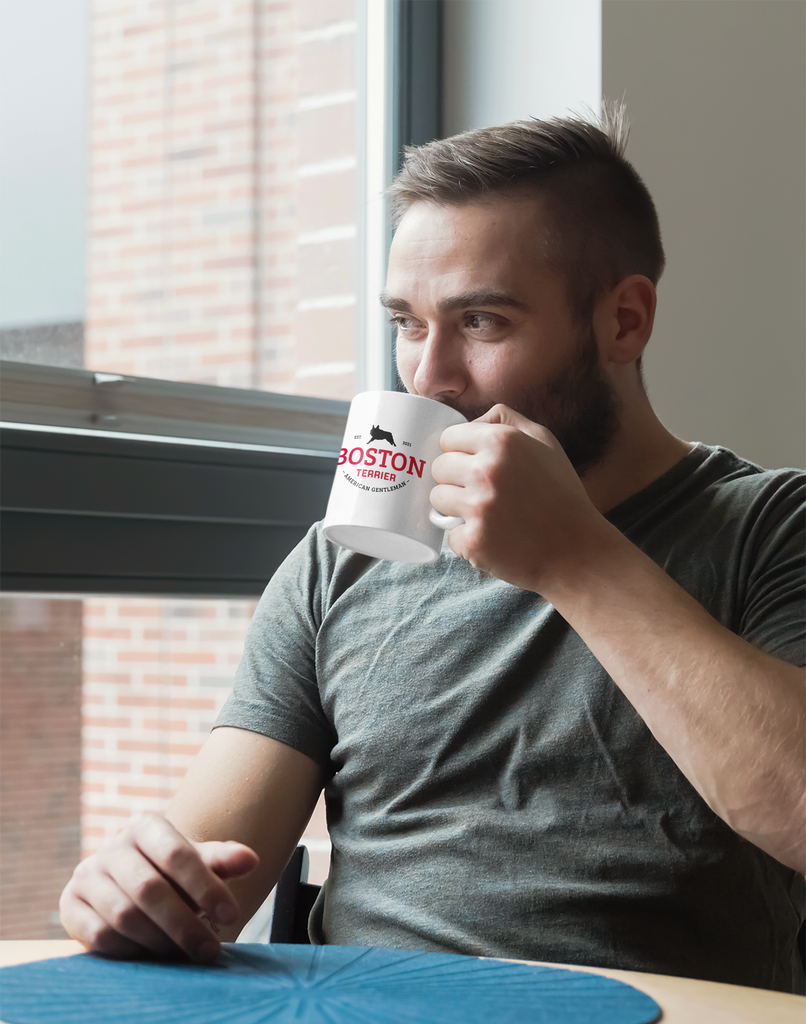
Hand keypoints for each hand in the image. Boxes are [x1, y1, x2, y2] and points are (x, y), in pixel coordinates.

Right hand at [59, 812, 257, 961]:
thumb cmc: (173, 872)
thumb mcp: (200, 861)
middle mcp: (113, 846)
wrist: (132, 882)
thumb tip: (251, 860)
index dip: (205, 886)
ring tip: (185, 955)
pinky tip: (152, 955)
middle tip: (210, 949)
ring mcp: (87, 874)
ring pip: (124, 915)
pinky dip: (130, 950)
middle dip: (184, 924)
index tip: (232, 914)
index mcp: (146, 826)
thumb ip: (223, 860)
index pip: (177, 854)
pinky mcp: (71, 905)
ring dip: (159, 941)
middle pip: (149, 889)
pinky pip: (99, 936)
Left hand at [430, 404, 607, 590]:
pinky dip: (466, 539)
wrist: (578, 551)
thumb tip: (470, 422)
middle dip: (455, 480)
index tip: (473, 466)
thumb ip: (506, 420)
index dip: (459, 452)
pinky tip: (492, 538)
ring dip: (455, 508)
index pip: (447, 438)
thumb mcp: (545, 442)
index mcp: (501, 441)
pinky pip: (449, 534)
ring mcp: (478, 508)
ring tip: (487, 515)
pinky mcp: (473, 541)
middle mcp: (486, 471)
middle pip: (438, 468)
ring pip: (437, 500)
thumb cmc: (561, 495)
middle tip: (482, 493)